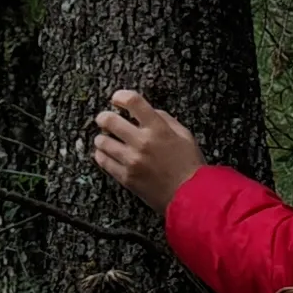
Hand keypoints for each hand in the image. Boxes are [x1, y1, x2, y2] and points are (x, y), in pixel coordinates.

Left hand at [91, 89, 204, 213]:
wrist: (190, 196)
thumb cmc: (190, 166)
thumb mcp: (185, 136)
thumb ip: (165, 120)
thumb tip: (148, 111)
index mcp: (158, 129)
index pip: (133, 101)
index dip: (120, 96)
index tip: (117, 99)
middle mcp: (142, 142)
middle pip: (109, 120)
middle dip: (104, 117)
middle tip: (105, 120)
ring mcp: (132, 161)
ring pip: (101, 141)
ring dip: (103, 138)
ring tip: (107, 140)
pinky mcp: (126, 177)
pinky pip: (103, 161)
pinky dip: (102, 155)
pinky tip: (107, 154)